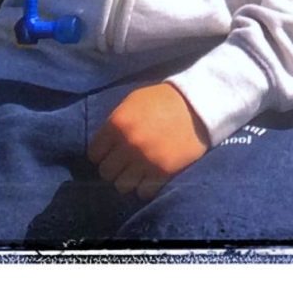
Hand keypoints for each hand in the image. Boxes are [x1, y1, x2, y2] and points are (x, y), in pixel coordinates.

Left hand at [88, 81, 211, 196]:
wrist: (198, 104)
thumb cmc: (163, 100)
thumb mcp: (133, 102)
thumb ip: (116, 122)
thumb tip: (102, 146)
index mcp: (117, 123)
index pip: (94, 154)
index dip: (102, 154)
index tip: (110, 153)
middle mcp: (128, 144)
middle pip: (106, 172)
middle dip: (114, 168)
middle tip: (124, 163)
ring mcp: (145, 160)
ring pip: (121, 185)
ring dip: (128, 179)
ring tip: (138, 171)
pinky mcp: (162, 172)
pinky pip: (143, 192)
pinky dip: (145, 186)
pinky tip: (151, 176)